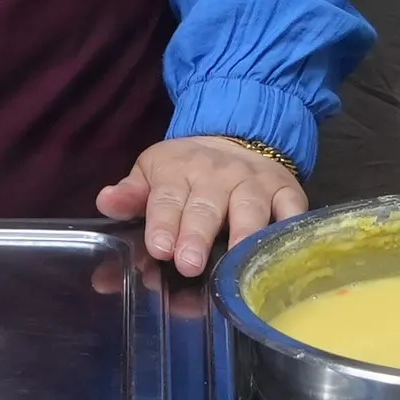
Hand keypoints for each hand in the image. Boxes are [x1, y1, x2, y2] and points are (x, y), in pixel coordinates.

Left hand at [99, 133, 305, 279]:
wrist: (239, 134)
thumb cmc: (188, 167)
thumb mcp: (153, 172)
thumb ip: (131, 194)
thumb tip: (106, 202)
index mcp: (179, 170)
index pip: (168, 199)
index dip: (163, 223)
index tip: (159, 247)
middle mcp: (219, 176)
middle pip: (206, 207)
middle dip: (197, 234)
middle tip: (188, 264)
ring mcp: (256, 183)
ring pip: (250, 210)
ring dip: (242, 236)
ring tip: (235, 265)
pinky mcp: (288, 191)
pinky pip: (292, 211)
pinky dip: (290, 229)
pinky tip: (284, 252)